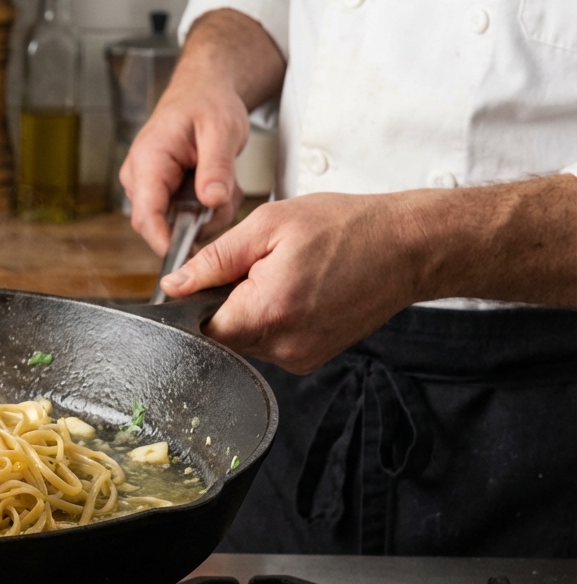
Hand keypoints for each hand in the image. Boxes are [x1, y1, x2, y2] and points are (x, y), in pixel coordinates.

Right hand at [120, 73, 248, 255]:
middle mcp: (139, 176)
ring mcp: (147, 186)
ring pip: (173, 223)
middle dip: (196, 223)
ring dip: (205, 214)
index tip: (188, 256)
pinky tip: (216, 186)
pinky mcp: (159, 192)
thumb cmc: (207, 102)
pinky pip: (180, 216)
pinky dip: (204, 208)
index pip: (146, 214)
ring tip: (225, 184)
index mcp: (148, 160)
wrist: (202, 91)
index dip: (164, 240)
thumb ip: (217, 167)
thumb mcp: (221, 130)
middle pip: (159, 224)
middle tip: (225, 199)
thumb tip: (211, 201)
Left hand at [160, 193, 426, 373]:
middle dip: (224, 305)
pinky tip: (295, 292)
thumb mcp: (269, 225)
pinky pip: (271, 344)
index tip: (201, 283)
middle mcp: (284, 345)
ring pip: (246, 342)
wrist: (407, 247)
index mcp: (268, 311)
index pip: (201, 329)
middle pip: (222, 337)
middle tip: (252, 270)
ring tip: (280, 278)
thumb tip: (174, 286)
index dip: (192, 306)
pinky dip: (271, 320)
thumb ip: (214, 259)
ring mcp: (300, 357)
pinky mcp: (311, 358)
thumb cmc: (346, 227)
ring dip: (248, 312)